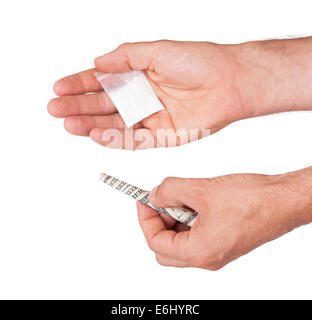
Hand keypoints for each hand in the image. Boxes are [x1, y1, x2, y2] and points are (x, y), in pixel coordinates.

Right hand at [48, 38, 311, 148]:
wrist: (229, 82)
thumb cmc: (198, 61)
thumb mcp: (156, 51)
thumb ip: (125, 56)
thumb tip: (97, 62)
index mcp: (138, 76)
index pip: (103, 82)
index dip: (80, 84)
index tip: (59, 87)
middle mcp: (142, 98)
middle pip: (105, 105)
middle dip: (79, 107)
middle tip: (56, 108)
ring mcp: (151, 118)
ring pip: (115, 125)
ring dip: (91, 125)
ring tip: (69, 124)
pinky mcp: (163, 136)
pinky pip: (135, 140)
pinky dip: (116, 139)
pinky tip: (97, 134)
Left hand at [137, 168, 311, 268]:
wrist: (282, 201)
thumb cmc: (250, 200)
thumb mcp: (201, 189)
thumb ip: (170, 191)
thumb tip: (155, 194)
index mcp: (198, 252)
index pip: (156, 242)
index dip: (145, 219)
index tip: (144, 200)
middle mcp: (207, 258)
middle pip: (166, 248)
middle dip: (158, 222)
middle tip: (160, 201)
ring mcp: (216, 252)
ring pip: (181, 242)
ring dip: (174, 220)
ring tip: (181, 197)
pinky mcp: (224, 243)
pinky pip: (197, 236)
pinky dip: (189, 220)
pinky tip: (196, 201)